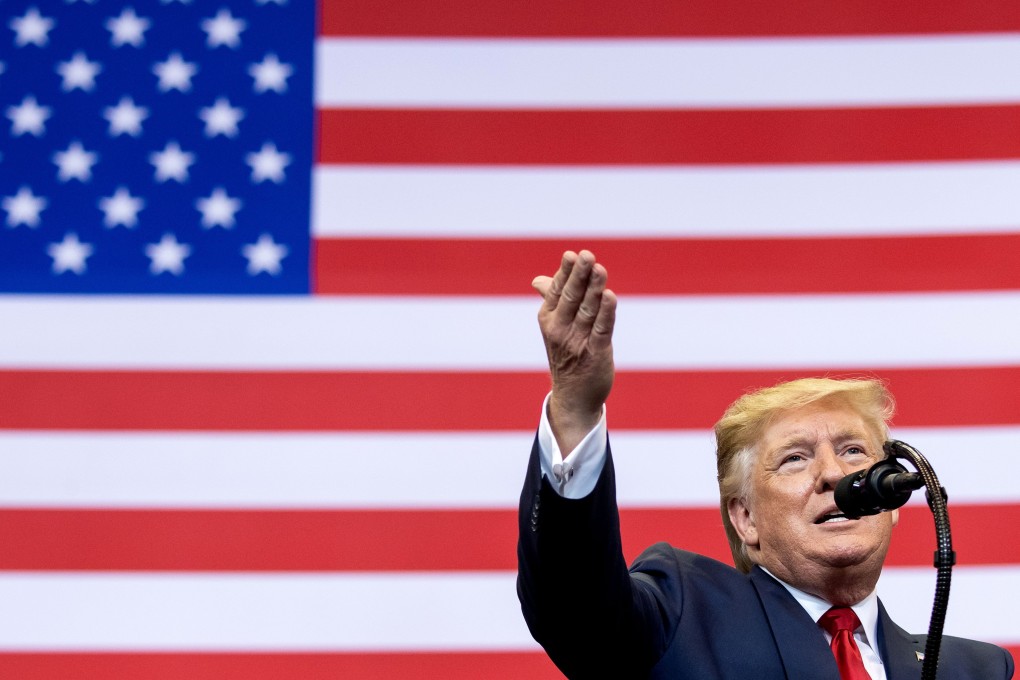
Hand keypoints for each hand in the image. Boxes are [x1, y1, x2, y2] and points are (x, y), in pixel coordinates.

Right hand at [532, 250, 616, 452]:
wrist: (573, 396)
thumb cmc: (566, 355)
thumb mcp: (553, 327)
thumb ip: (550, 299)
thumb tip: (537, 280)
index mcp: (548, 319)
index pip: (556, 290)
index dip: (565, 273)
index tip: (572, 255)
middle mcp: (560, 329)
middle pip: (571, 297)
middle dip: (579, 276)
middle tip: (587, 255)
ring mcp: (577, 342)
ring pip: (587, 310)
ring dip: (594, 289)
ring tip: (599, 269)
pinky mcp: (597, 353)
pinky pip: (602, 329)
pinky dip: (606, 313)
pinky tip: (610, 296)